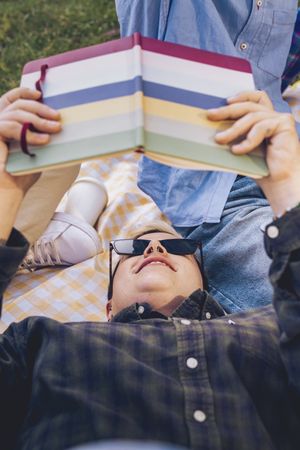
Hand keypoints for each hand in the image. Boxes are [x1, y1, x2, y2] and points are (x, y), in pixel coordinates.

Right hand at [0, 87, 60, 239]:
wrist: (9, 192)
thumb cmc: (22, 175)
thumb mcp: (36, 151)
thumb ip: (41, 136)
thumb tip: (58, 125)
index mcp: (6, 124)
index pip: (11, 99)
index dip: (23, 92)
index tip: (41, 94)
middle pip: (17, 105)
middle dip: (39, 108)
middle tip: (57, 117)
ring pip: (16, 114)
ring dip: (39, 121)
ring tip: (55, 129)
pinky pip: (10, 127)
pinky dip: (29, 133)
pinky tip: (44, 140)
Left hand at [207, 91, 299, 215]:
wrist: (279, 183)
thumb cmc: (262, 169)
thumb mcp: (244, 148)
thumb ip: (235, 136)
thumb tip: (213, 131)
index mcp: (266, 119)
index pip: (257, 98)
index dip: (242, 95)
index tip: (226, 101)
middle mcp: (275, 117)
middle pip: (249, 106)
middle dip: (228, 110)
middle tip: (211, 115)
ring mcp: (281, 120)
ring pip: (252, 117)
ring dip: (233, 129)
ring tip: (219, 140)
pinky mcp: (285, 126)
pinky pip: (261, 128)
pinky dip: (247, 140)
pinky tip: (237, 151)